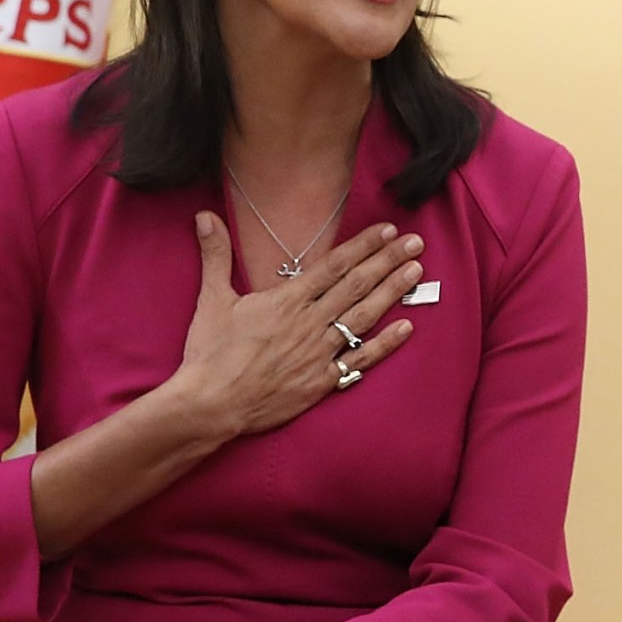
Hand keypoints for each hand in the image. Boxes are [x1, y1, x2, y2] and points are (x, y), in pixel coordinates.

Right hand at [171, 214, 422, 439]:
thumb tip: (204, 216)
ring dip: (393, 292)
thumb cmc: (210, 353)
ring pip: (365, 316)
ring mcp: (320, 351)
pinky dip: (386, 344)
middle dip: (388, 261)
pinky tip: (407, 328)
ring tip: (416, 272)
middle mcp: (310, 321)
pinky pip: (361, 359)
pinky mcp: (323, 380)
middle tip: (416, 243)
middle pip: (357, 285)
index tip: (387, 230)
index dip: (363, 246)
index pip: (334, 265)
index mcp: (286, 300)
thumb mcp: (212, 299)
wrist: (212, 404)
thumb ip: (216, 255)